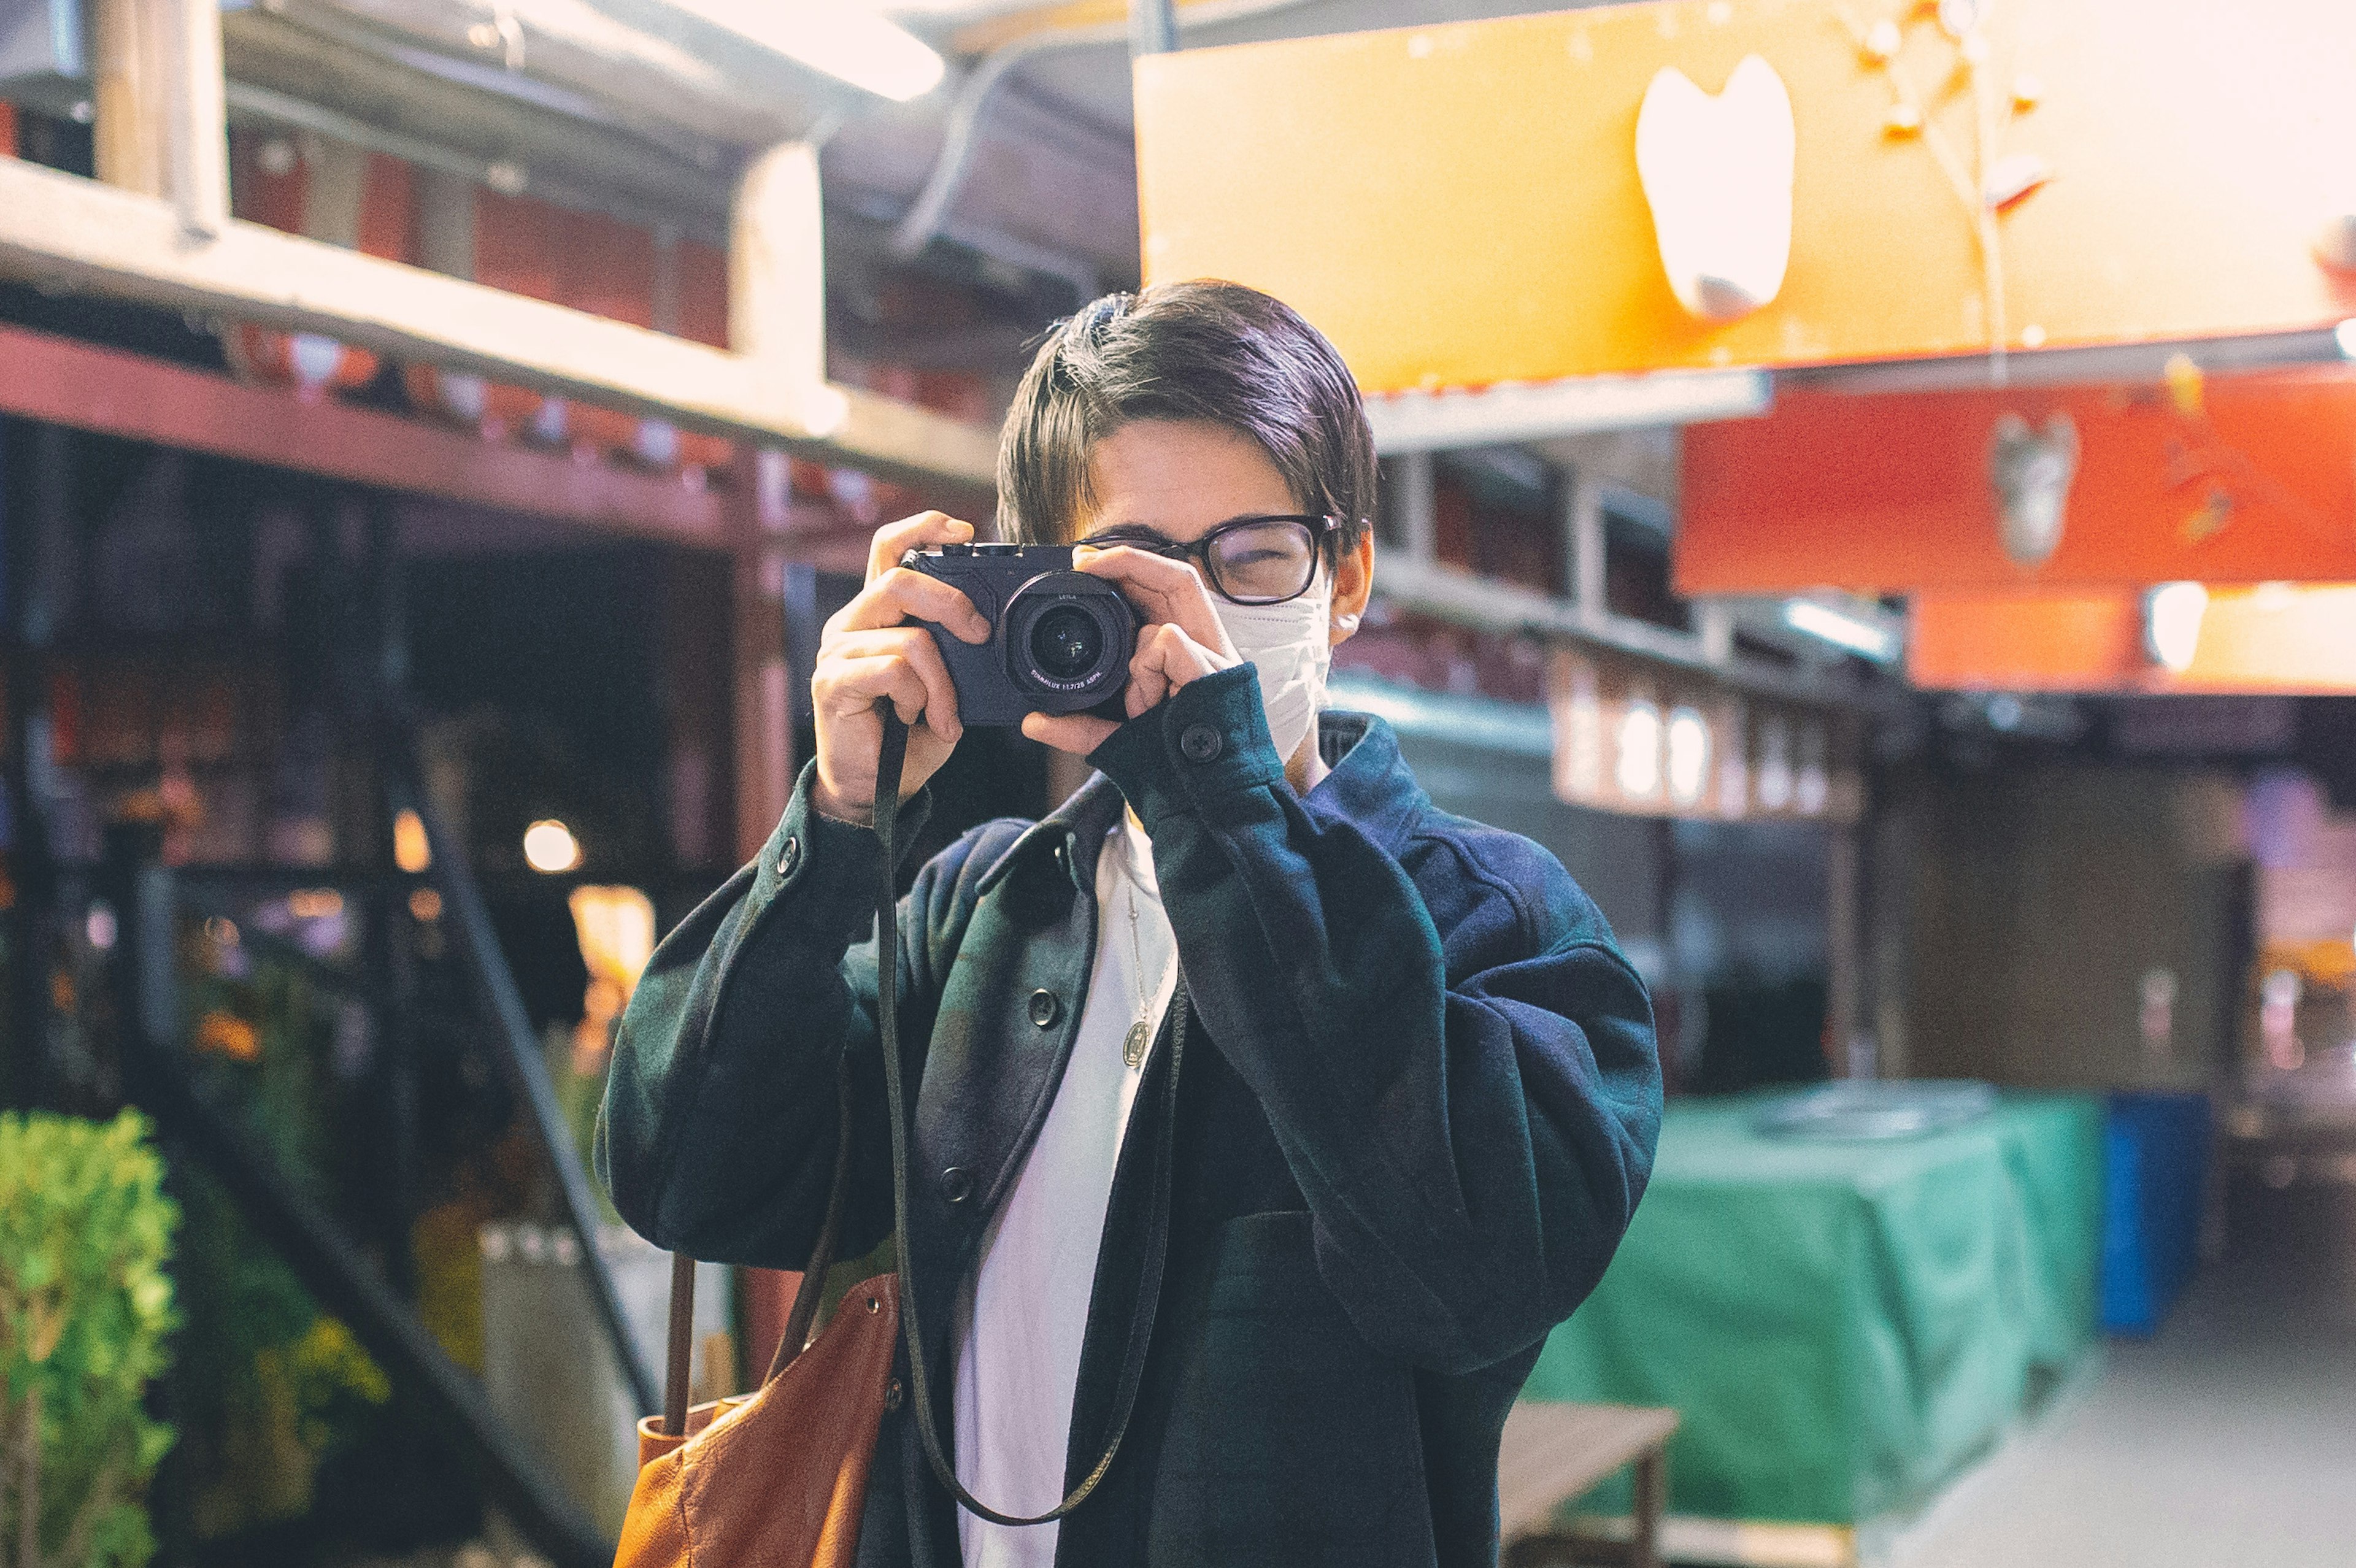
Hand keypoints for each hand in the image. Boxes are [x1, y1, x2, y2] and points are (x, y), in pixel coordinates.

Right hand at [810, 512, 991, 822]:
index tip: (966, 531)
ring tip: (942, 714)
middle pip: (900, 578)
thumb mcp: (946, 680)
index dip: (925, 527)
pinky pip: (893, 670)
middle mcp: (852, 623)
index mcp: (878, 613)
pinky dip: (917, 698)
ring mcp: (837, 651)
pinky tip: (913, 720)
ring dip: (942, 682)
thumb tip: (986, 622)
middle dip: (952, 603)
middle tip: (980, 635)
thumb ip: (955, 646)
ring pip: (910, 638)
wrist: (875, 789)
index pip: (890, 547)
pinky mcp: (831, 683)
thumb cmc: (911, 734)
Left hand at [1021, 544, 1240, 756]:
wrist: (1198, 800)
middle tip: (1083, 563)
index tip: (1084, 566)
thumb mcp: (1111, 739)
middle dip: (1127, 559)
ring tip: (1121, 663)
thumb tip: (1031, 722)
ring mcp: (1214, 653)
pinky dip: (1143, 670)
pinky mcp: (1215, 665)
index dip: (1129, 568)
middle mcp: (1205, 646)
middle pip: (1173, 574)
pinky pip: (1166, 639)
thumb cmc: (1169, 767)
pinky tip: (1145, 704)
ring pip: (1175, 589)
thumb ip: (1076, 727)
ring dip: (1137, 617)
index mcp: (1184, 655)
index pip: (1164, 592)